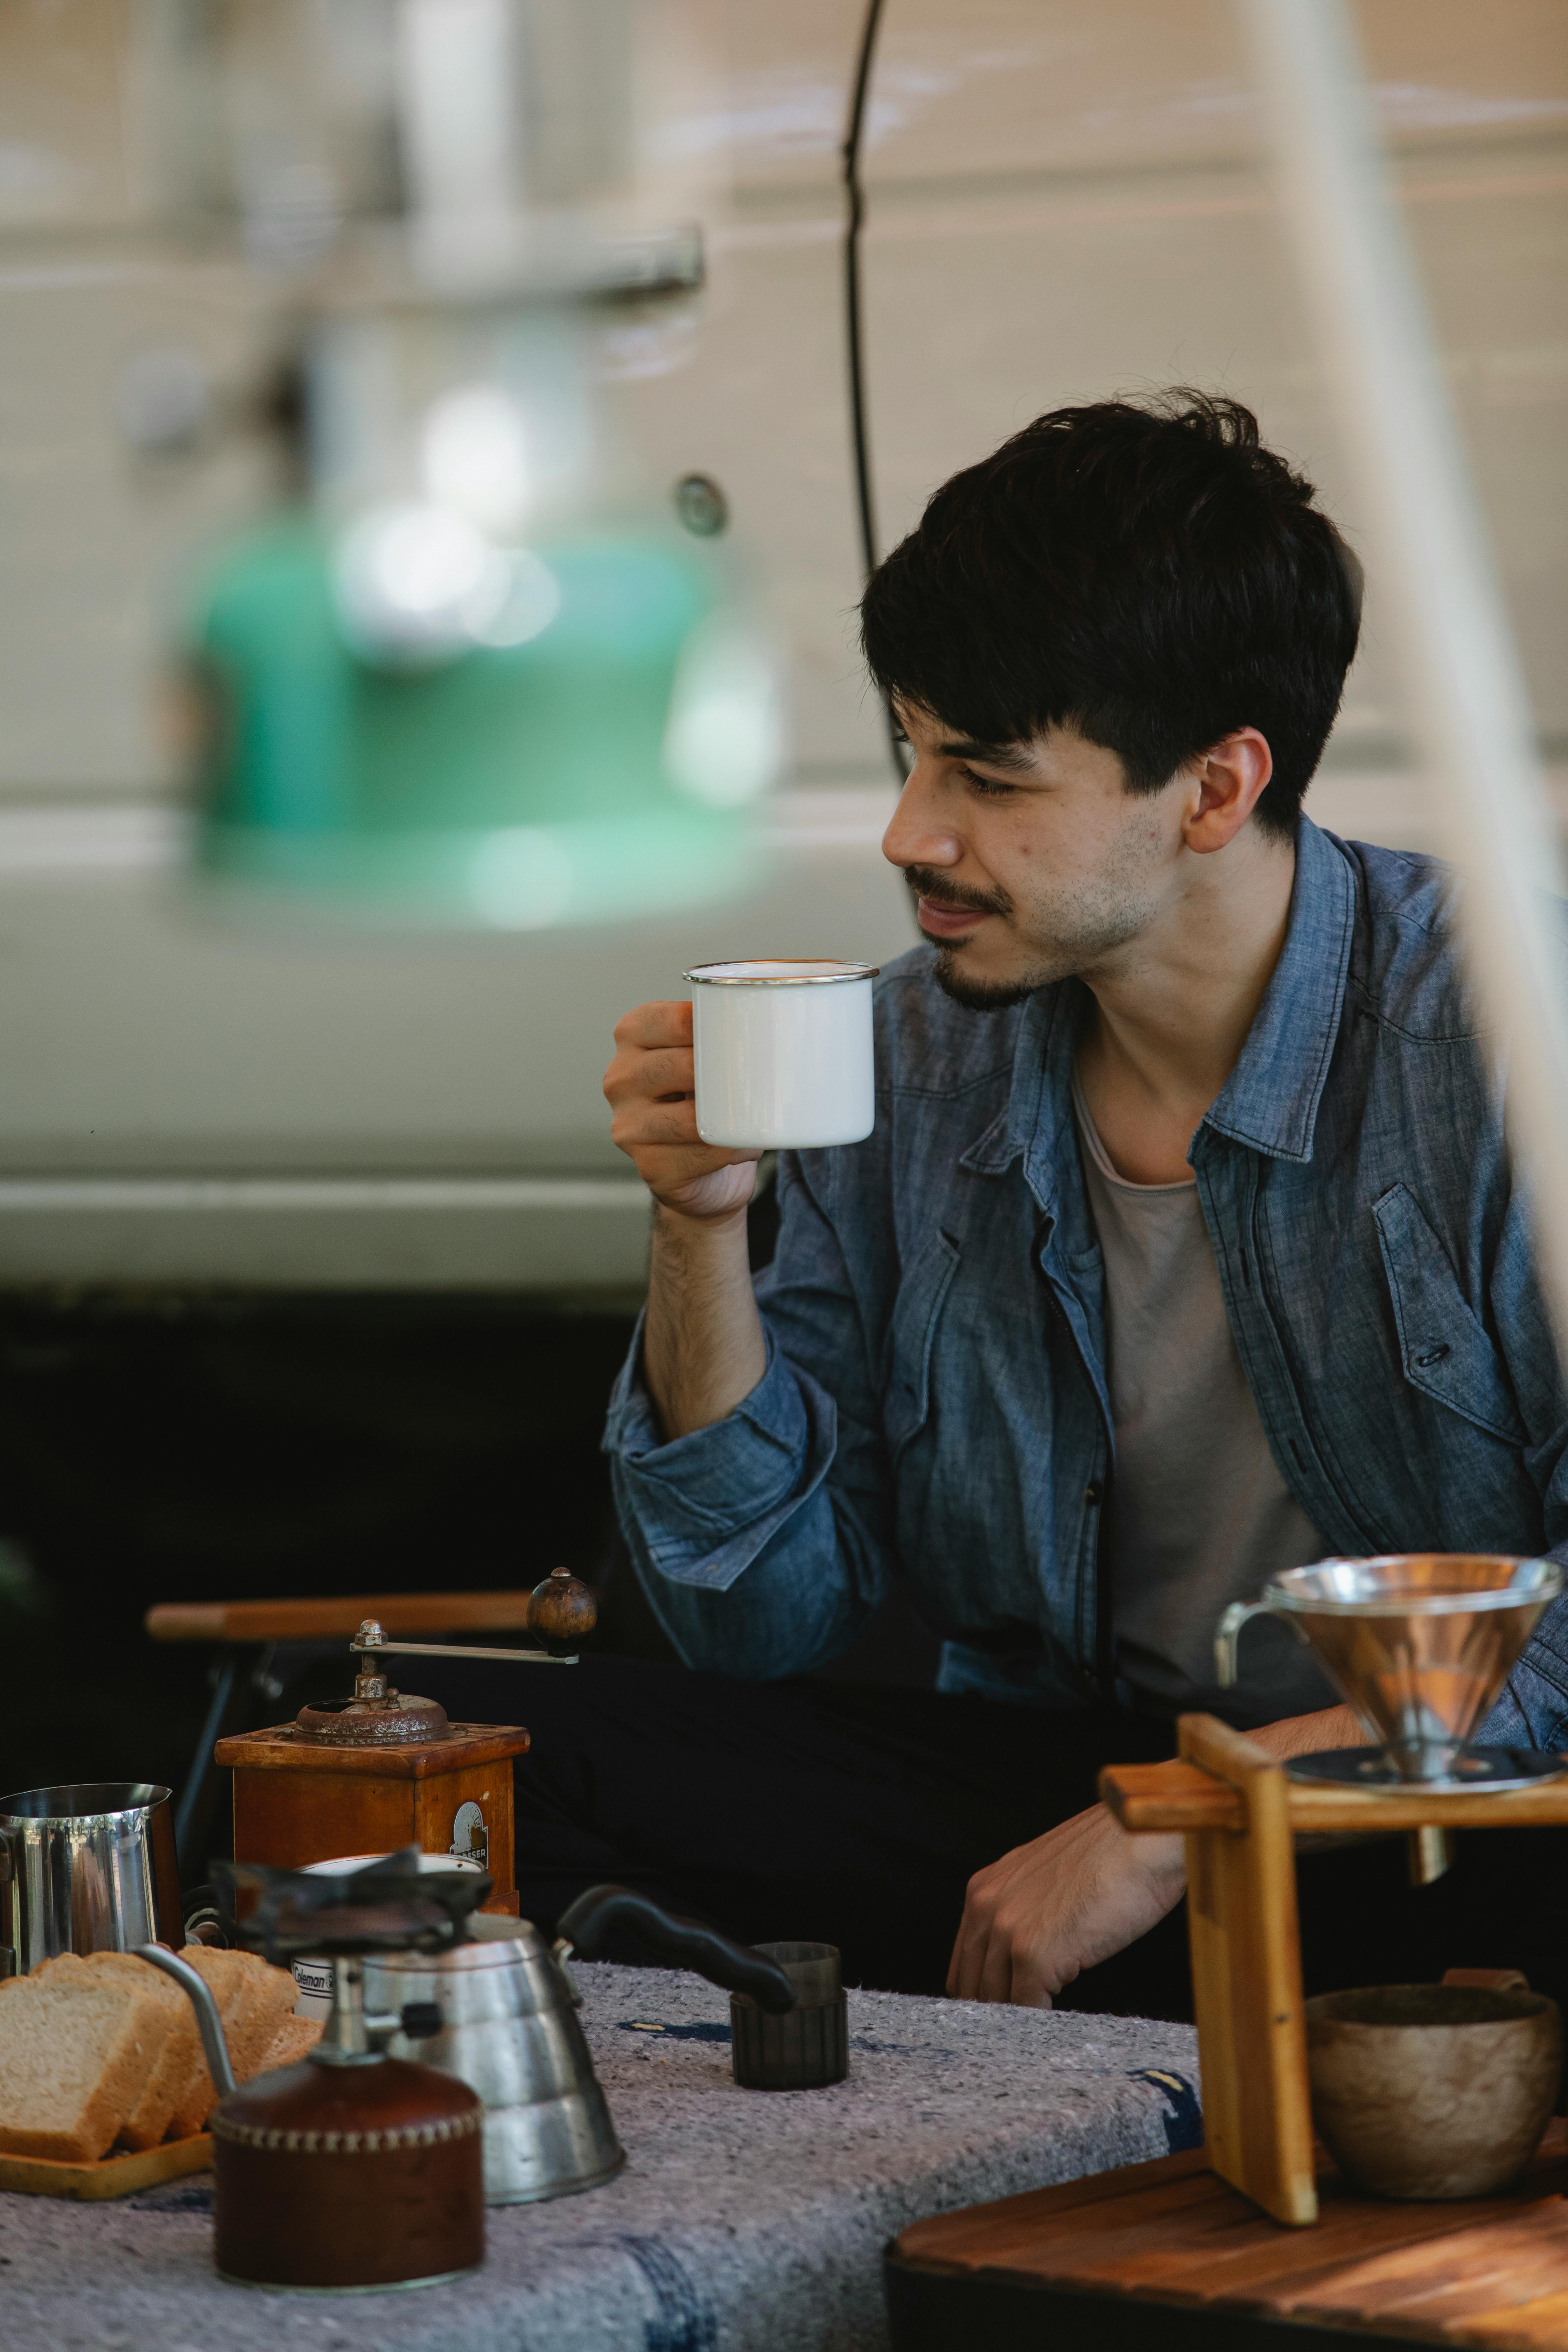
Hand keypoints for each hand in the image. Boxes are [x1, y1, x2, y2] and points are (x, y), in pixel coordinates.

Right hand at [604, 1001, 759, 1221]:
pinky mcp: (650, 1165)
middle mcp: (620, 1079)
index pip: (665, 1019)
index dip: (706, 1021)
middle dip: (721, 1071)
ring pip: (686, 1118)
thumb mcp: (705, 1055)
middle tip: (756, 1074)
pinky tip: (743, 1144)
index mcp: (632, 1038)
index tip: (741, 1027)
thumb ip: (722, 1028)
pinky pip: (699, 1154)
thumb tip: (775, 1009)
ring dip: (729, 1118)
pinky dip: (730, 1149)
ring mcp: (629, 1126)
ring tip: (754, 1114)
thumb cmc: (706, 1099)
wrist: (700, 1168)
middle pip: (677, 1066)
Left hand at [947, 1805, 1185, 2006]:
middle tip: (1025, 2027)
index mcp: (983, 1888)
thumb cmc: (1109, 1858)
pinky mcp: (1035, 1956)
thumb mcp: (1043, 1879)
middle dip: (998, 2010)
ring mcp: (1008, 1932)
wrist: (1143, 1842)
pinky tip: (1060, 2020)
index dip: (983, 1991)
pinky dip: (1042, 2022)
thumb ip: (1021, 1911)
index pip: (963, 1963)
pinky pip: (1028, 2008)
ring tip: (1044, 2027)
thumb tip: (1017, 1958)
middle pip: (973, 1986)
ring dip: (1021, 2017)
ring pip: (998, 2000)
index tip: (1004, 2008)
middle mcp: (985, 1908)